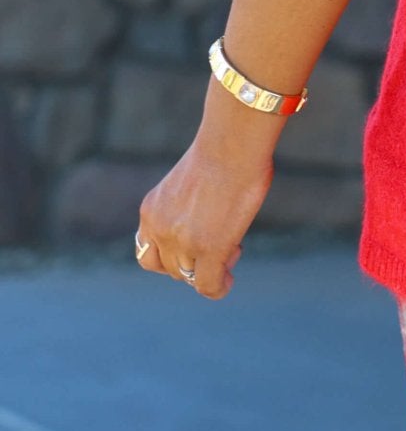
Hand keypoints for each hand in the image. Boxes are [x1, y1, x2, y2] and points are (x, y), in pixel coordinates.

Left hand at [136, 128, 273, 301]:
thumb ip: (186, 205)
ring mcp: (181, 242)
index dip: (172, 252)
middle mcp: (159, 229)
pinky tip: (228, 280)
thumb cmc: (223, 150)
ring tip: (233, 249)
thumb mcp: (187, 181)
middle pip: (169, 266)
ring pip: (188, 276)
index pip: (149, 249)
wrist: (232, 143)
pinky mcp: (208, 250)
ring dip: (210, 268)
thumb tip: (206, 218)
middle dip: (194, 260)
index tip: (195, 242)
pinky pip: (208, 285)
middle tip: (223, 241)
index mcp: (151, 210)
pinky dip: (218, 287)